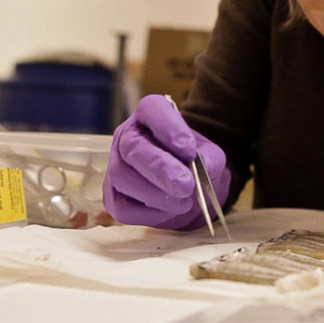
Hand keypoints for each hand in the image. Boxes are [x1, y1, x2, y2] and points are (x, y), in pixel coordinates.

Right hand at [102, 94, 229, 229]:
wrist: (186, 189)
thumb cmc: (194, 165)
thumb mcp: (211, 156)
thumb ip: (210, 159)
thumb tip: (201, 166)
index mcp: (151, 116)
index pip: (151, 109)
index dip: (168, 127)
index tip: (189, 149)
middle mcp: (127, 136)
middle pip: (132, 147)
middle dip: (160, 168)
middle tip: (186, 185)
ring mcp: (116, 166)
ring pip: (123, 177)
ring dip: (157, 194)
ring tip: (185, 200)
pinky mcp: (113, 197)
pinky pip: (122, 207)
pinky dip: (150, 213)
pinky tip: (170, 209)